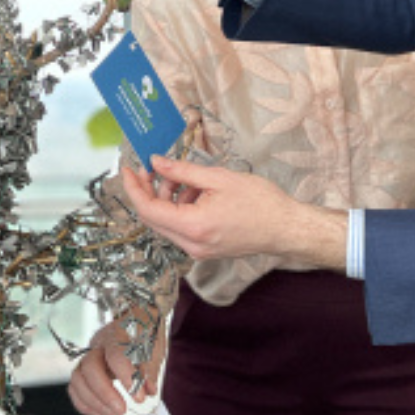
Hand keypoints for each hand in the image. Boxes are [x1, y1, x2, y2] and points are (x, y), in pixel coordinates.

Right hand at [67, 316, 167, 414]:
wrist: (137, 322)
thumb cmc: (145, 334)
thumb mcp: (154, 348)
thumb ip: (149, 370)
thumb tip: (148, 390)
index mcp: (117, 334)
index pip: (116, 355)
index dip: (127, 378)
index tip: (139, 397)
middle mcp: (98, 345)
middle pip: (90, 367)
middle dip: (104, 393)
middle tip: (121, 410)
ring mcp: (89, 357)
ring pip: (78, 379)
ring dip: (94, 401)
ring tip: (113, 413)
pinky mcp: (85, 370)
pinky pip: (75, 388)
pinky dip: (85, 404)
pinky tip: (101, 412)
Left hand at [122, 157, 346, 269]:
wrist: (286, 228)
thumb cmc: (260, 202)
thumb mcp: (218, 178)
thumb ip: (182, 171)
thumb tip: (156, 163)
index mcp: (193, 227)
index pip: (148, 210)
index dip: (134, 188)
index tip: (128, 170)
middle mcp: (192, 245)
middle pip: (154, 219)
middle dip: (149, 191)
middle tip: (151, 168)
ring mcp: (198, 251)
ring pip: (167, 223)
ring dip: (167, 199)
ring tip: (181, 176)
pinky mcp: (205, 250)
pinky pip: (182, 229)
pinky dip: (180, 209)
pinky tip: (194, 191)